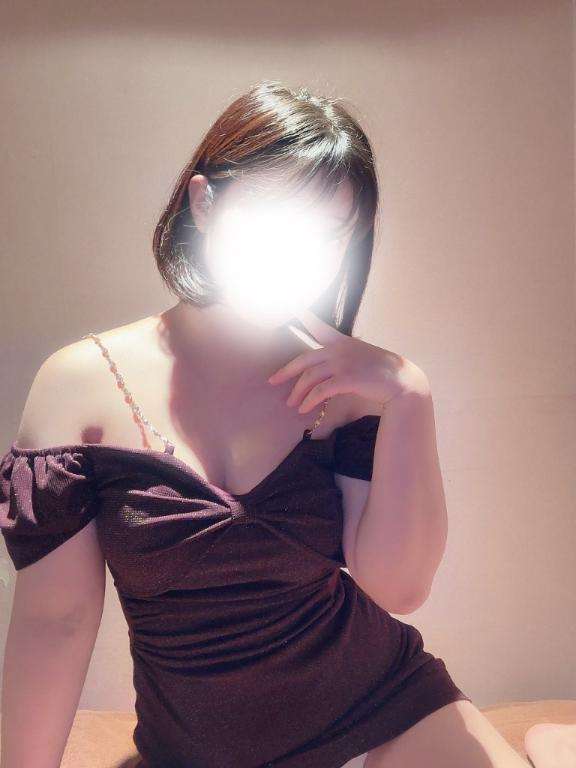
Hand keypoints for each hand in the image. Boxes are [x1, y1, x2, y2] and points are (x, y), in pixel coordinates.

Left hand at [267, 308, 429, 412]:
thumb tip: (326, 370)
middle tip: (273, 381)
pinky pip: (320, 391)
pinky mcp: (346, 379)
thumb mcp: (363, 356)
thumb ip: (344, 359)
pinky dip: (310, 401)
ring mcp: (342, 363)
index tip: (291, 306)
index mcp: (342, 342)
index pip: (319, 327)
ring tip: (292, 404)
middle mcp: (339, 350)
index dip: (303, 317)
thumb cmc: (384, 373)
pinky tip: (304, 409)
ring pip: (309, 378)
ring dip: (298, 393)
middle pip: (304, 360)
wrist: (403, 382)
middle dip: (286, 372)